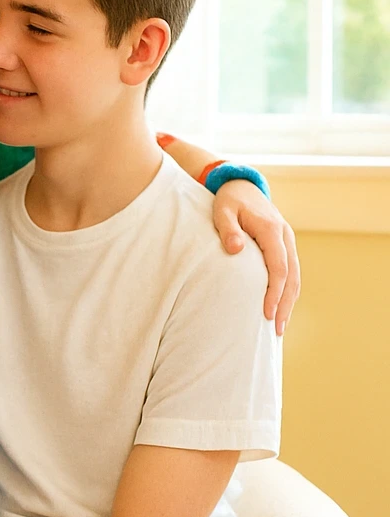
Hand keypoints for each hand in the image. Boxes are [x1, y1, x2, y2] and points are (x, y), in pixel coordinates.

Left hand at [212, 181, 299, 334]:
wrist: (241, 186)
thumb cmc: (228, 201)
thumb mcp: (221, 211)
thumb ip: (228, 229)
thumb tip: (235, 249)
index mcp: (271, 230)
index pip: (278, 266)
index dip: (274, 292)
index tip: (266, 312)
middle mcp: (284, 236)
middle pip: (291, 276)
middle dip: (285, 304)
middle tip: (277, 330)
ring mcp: (287, 241)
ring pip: (295, 276)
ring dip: (289, 302)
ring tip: (280, 327)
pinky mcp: (284, 246)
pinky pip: (291, 272)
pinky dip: (288, 292)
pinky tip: (280, 308)